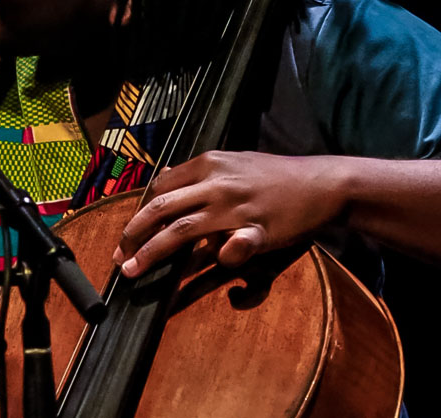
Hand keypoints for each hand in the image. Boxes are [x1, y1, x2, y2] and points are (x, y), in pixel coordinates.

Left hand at [112, 151, 346, 277]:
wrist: (321, 183)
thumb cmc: (276, 175)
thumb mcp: (233, 161)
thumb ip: (199, 172)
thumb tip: (165, 176)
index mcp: (209, 164)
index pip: (160, 189)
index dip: (139, 213)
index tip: (128, 234)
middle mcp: (216, 183)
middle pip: (161, 209)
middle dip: (134, 235)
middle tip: (119, 256)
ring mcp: (235, 207)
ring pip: (181, 230)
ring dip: (152, 253)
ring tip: (133, 270)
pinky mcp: (257, 230)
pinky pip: (230, 249)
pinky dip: (214, 263)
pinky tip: (202, 279)